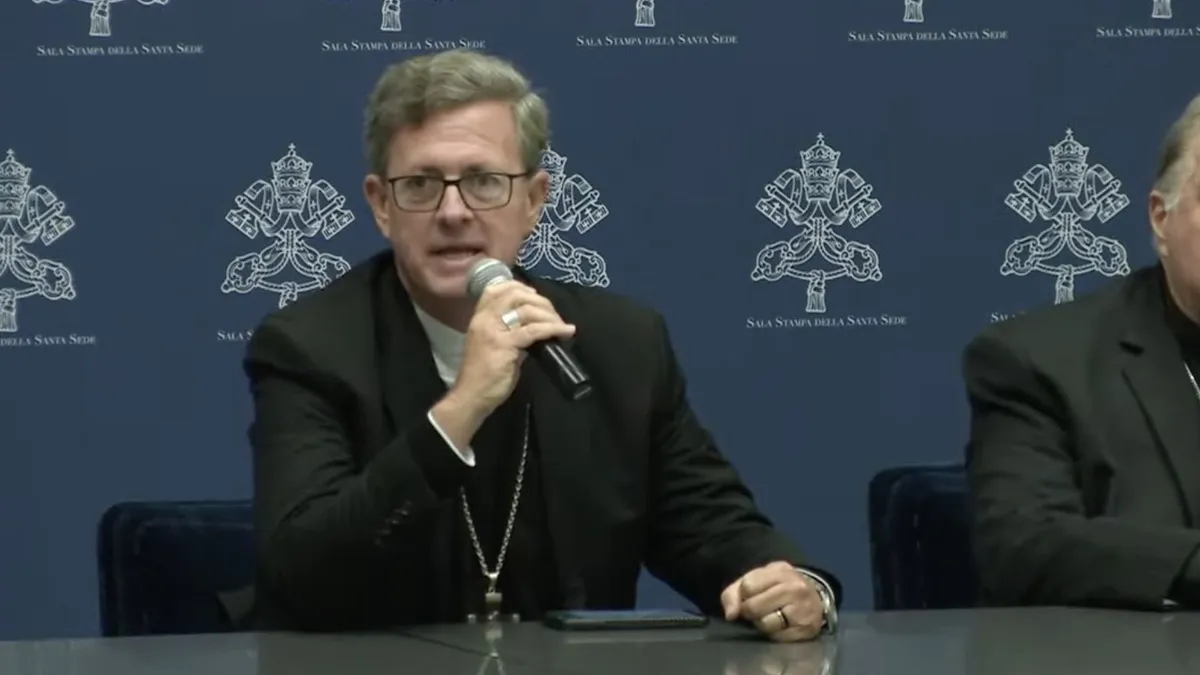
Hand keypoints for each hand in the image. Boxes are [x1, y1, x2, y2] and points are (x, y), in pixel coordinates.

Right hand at [450, 279, 575, 415]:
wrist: (471, 397)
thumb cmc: (482, 376)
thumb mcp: (493, 347)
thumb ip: (510, 335)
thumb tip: (534, 330)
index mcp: (479, 318)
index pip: (495, 290)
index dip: (518, 287)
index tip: (535, 295)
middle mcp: (484, 319)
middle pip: (514, 294)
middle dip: (539, 300)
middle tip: (553, 313)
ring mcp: (494, 331)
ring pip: (526, 310)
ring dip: (549, 314)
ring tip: (561, 325)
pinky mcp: (505, 345)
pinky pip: (533, 330)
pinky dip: (553, 328)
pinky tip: (565, 331)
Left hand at [720, 561, 823, 641]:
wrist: (815, 597)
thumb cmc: (778, 587)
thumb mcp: (756, 580)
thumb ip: (734, 593)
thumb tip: (730, 615)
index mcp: (780, 571)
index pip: (747, 586)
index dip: (744, 595)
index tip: (750, 597)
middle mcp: (794, 588)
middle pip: (754, 607)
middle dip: (750, 612)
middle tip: (757, 610)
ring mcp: (803, 609)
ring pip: (765, 624)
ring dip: (762, 624)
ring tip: (770, 617)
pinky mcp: (807, 629)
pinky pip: (778, 637)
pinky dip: (775, 634)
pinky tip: (781, 626)